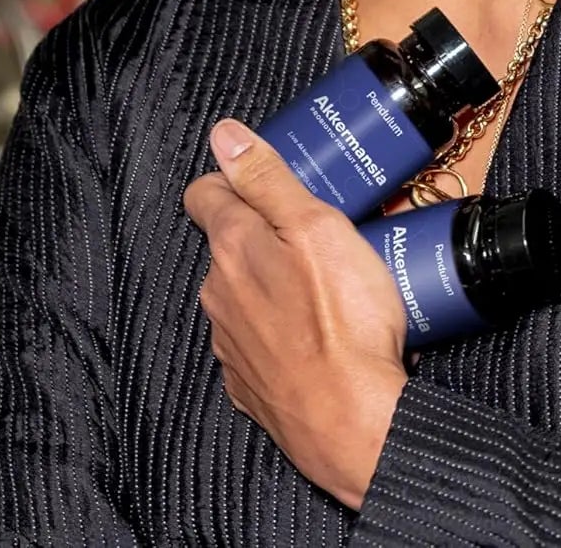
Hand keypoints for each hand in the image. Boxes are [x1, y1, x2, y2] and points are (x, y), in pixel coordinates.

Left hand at [183, 119, 409, 510]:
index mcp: (233, 246)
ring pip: (244, 296)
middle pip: (230, 246)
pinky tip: (319, 340)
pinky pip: (258, 344)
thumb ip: (267, 178)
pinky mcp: (248, 385)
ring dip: (274, 289)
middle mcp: (218, 293)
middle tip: (316, 239)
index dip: (235, 181)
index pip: (206, 193)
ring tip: (328, 293)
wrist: (354, 426)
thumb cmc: (343, 324)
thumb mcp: (316, 227)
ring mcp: (230, 343)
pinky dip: (282, 336)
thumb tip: (224, 135)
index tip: (268, 185)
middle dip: (264, 237)